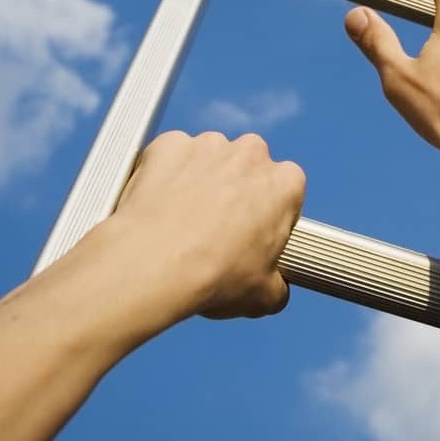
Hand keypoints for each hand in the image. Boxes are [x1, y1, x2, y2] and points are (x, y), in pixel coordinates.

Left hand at [112, 130, 305, 322]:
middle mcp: (252, 153)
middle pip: (247, 168)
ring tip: (181, 222)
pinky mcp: (170, 144)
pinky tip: (158, 207)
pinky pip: (171, 157)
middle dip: (235, 191)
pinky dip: (166, 174)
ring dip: (200, 181)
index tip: (253, 235)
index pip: (286, 191)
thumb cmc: (214, 277)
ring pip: (209, 159)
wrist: (153, 265)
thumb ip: (277, 284)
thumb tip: (275, 289)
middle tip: (215, 229)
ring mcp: (209, 145)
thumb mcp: (264, 296)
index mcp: (285, 184)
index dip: (269, 214)